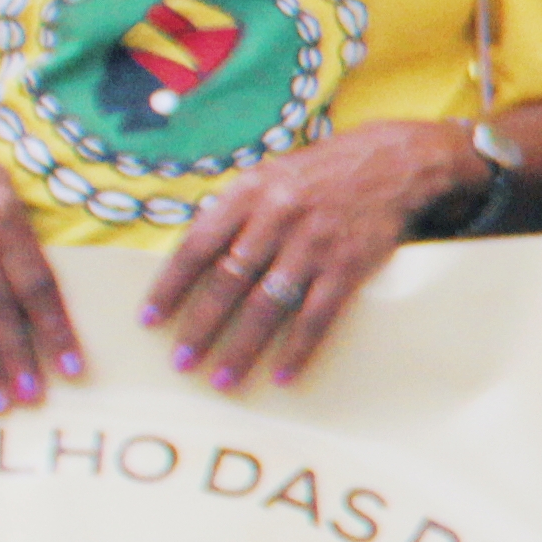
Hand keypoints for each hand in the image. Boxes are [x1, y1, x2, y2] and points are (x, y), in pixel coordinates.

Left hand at [141, 120, 472, 393]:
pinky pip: (317, 316)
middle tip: (182, 362)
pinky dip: (299, 348)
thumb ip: (233, 214)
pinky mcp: (349, 265)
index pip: (197, 246)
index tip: (150, 320)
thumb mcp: (268, 177)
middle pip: (229, 282)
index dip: (169, 285)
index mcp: (249, 193)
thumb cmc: (319, 173)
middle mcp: (278, 217)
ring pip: (268, 305)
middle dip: (201, 326)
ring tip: (222, 379)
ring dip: (242, 347)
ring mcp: (315, 244)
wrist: (391, 162)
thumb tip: (195, 259)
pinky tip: (282, 374)